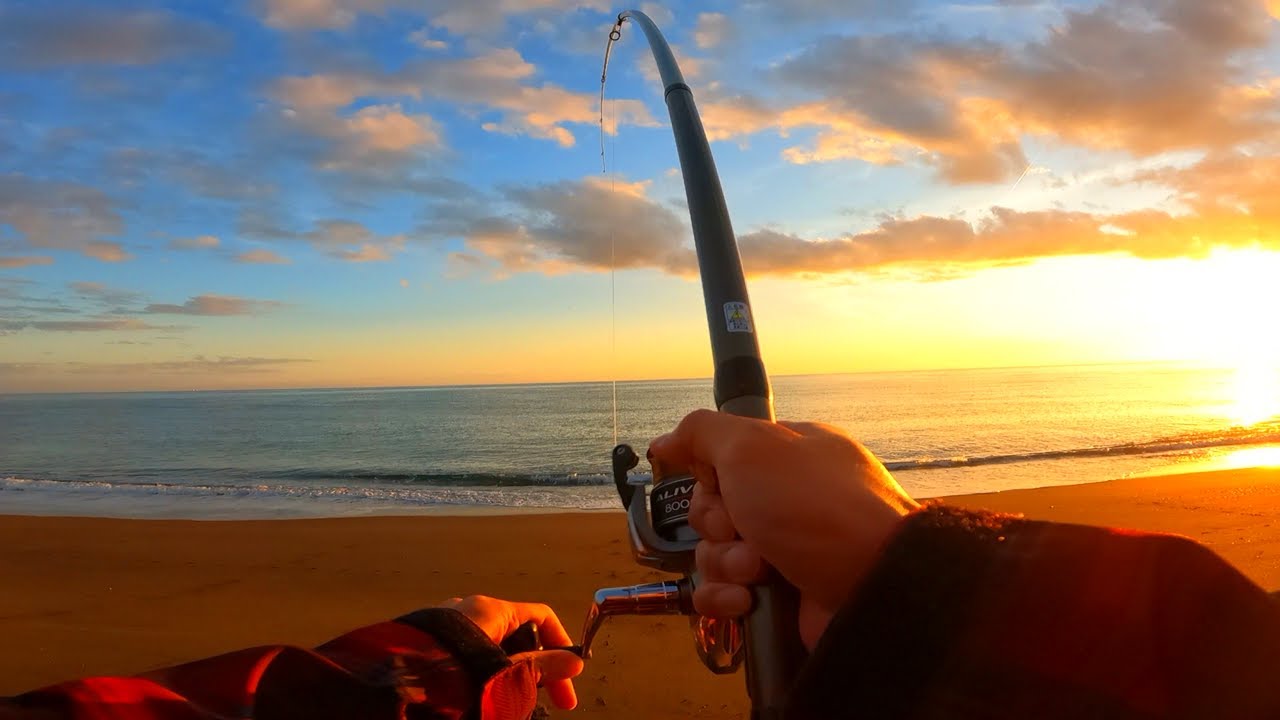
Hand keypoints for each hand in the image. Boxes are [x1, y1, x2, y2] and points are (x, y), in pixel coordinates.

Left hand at [439, 595, 583, 709]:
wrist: (396, 688)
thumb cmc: (458, 677)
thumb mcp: (509, 675)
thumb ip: (542, 667)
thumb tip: (574, 661)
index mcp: (492, 609)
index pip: (541, 617)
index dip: (560, 646)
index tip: (566, 683)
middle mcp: (468, 609)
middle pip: (516, 634)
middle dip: (532, 667)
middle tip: (536, 699)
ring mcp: (446, 625)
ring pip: (490, 648)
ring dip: (505, 674)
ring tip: (503, 703)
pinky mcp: (428, 644)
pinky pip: (464, 654)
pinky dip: (479, 673)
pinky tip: (475, 696)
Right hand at [648, 410, 918, 649]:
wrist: (868, 587)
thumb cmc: (813, 506)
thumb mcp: (752, 446)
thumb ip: (702, 433)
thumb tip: (665, 442)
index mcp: (787, 457)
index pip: (720, 461)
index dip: (709, 476)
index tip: (718, 482)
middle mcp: (787, 501)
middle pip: (712, 510)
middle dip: (717, 525)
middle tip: (744, 529)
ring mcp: (784, 550)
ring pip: (714, 554)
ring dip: (725, 563)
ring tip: (758, 569)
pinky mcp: (779, 598)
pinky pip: (724, 595)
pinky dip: (727, 598)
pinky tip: (748, 600)